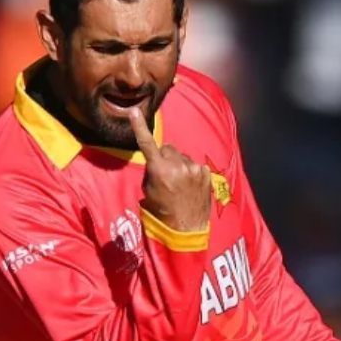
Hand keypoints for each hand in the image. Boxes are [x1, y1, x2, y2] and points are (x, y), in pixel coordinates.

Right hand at [125, 106, 210, 233]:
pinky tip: (190, 186)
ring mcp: (194, 168)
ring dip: (179, 165)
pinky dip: (191, 172)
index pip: (147, 143)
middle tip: (164, 176)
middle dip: (164, 158)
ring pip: (182, 157)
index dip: (139, 126)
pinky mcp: (206, 173)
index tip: (134, 111)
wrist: (186, 229)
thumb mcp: (148, 192)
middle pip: (167, 149)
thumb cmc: (162, 213)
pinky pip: (194, 165)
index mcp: (159, 170)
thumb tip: (155, 161)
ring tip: (179, 184)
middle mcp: (178, 165)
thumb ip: (151, 172)